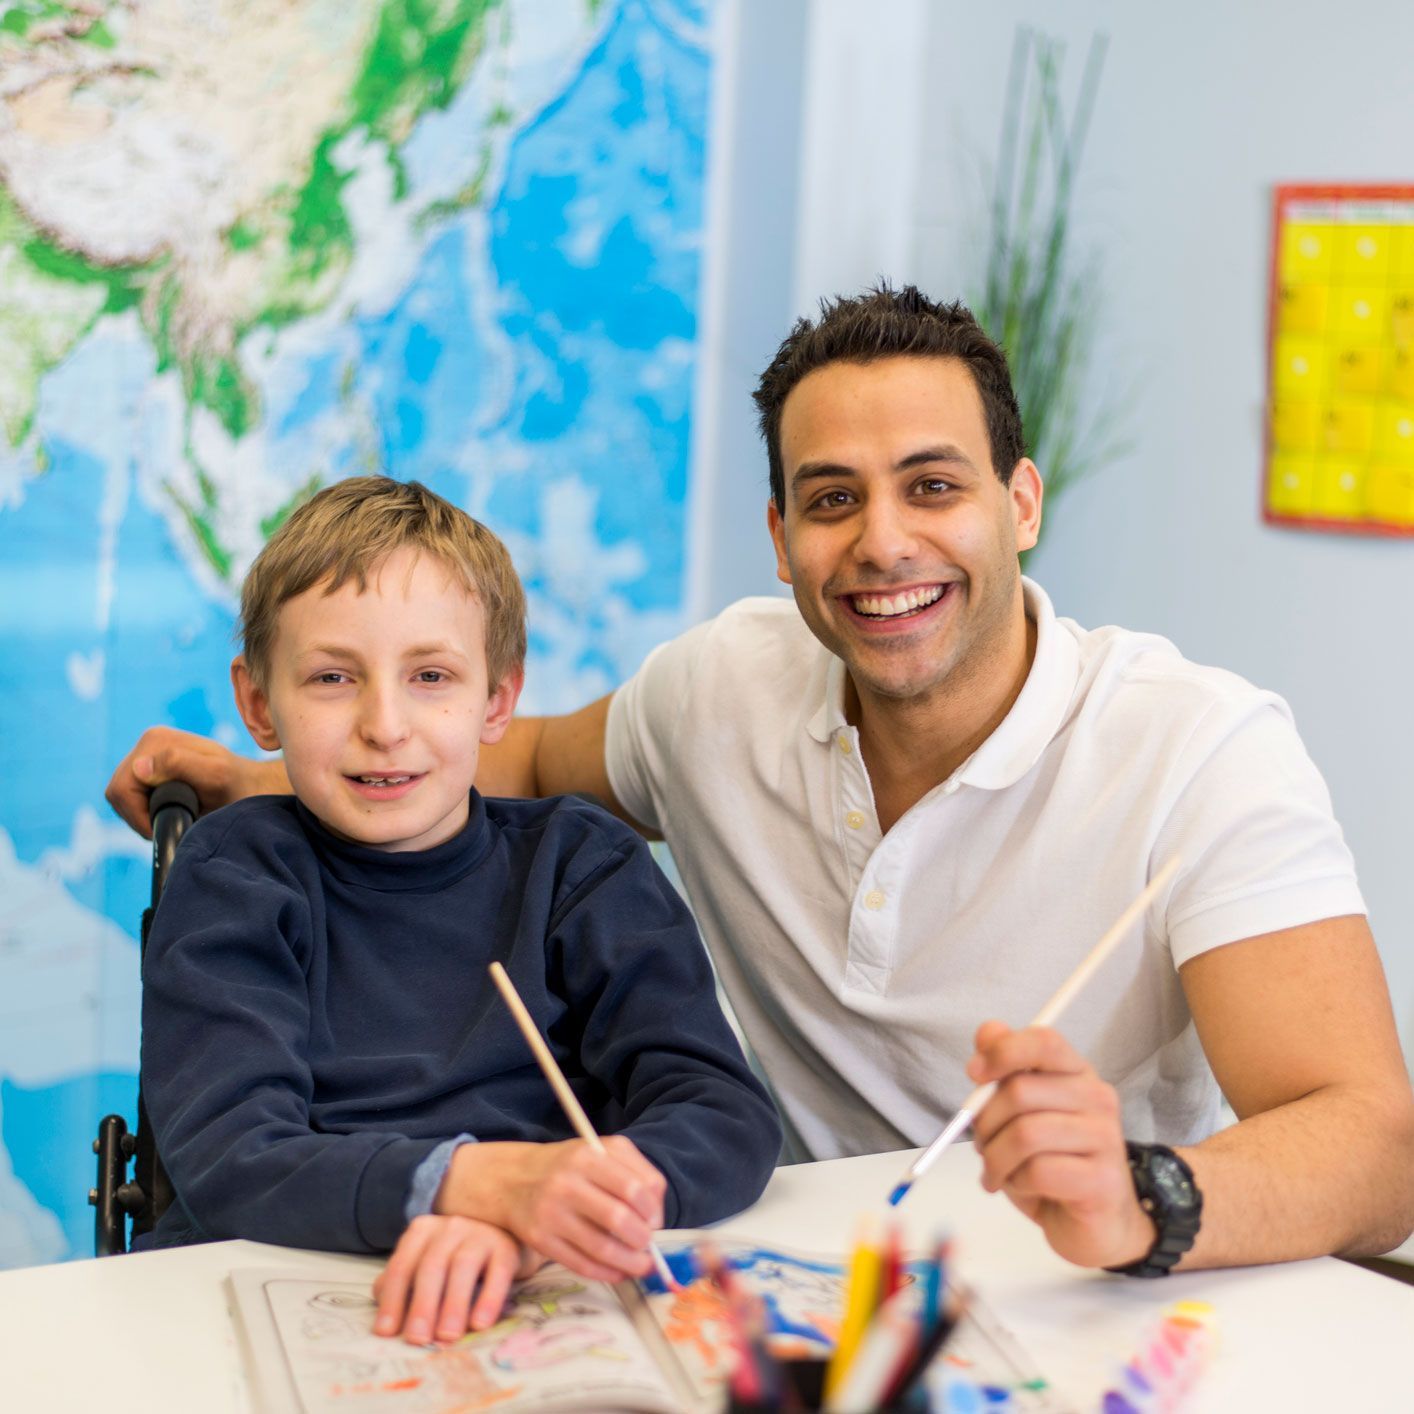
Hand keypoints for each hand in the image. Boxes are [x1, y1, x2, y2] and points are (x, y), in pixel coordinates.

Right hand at [104, 725, 287, 836]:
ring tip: (171, 819)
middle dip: (137, 815)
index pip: (122, 785)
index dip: (136, 814)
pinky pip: (130, 797)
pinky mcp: (150, 769)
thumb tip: (139, 766)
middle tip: (165, 827)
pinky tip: (167, 813)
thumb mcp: (215, 775)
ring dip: (140, 814)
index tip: (160, 828)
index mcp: (156, 740)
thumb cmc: (237, 785)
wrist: (249, 788)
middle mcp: (148, 743)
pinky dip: (143, 810)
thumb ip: (179, 765)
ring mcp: (148, 755)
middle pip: (118, 791)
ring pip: (121, 796)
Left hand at [372, 1215, 540, 1343]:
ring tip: (447, 1335)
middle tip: (417, 1339)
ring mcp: (480, 1234)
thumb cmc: (453, 1258)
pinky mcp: (506, 1248)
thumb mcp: (425, 1264)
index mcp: (423, 1231)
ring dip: (453, 1304)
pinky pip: (498, 1272)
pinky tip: (480, 1324)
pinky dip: (489, 1299)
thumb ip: (403, 1282)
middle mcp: (450, 1227)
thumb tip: (381, 1309)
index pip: (403, 1266)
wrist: (501, 1236)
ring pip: (463, 1266)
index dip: (393, 1299)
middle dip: (422, 1304)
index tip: (386, 1332)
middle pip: (432, 1266)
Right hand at [437, 1137, 666, 1282]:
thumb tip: (656, 1215)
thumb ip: (635, 1172)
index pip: (633, 1188)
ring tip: (642, 1265)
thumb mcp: (601, 1152)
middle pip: (619, 1219)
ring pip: (601, 1248)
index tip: (656, 1221)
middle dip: (643, 1239)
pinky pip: (581, 1264)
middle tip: (649, 1245)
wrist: (513, 1179)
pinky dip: (607, 1273)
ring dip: (630, 1263)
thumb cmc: (569, 1166)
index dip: (652, 1210)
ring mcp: (551, 1214)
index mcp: (587, 1157)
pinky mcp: (540, 1240)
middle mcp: (566, 1184)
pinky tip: (619, 1271)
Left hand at [967, 1021, 1156, 1268]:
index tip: (974, 1073)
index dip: (1003, 1051)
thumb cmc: (1053, 1165)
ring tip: (998, 1172)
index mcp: (1077, 1074)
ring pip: (1024, 1134)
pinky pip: (1038, 1172)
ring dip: (996, 1159)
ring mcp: (1105, 1139)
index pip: (1043, 1041)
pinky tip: (1022, 1188)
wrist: (1098, 1224)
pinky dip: (1016, 1183)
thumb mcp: (1022, 1115)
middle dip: (985, 1123)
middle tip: (982, 1146)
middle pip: (1020, 1091)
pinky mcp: (1102, 1180)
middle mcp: (1097, 1098)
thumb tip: (988, 1031)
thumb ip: (1005, 1072)